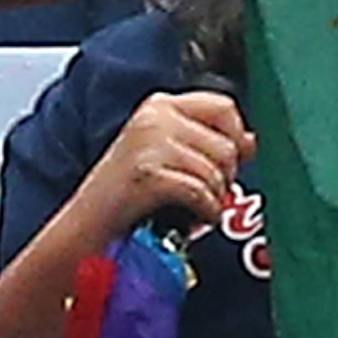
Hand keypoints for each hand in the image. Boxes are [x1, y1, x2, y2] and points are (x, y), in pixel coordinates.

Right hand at [78, 90, 251, 238]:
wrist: (84, 231)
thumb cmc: (125, 199)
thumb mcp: (165, 157)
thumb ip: (206, 144)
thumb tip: (253, 142)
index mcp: (159, 106)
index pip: (224, 107)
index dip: (237, 138)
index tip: (229, 164)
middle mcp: (154, 117)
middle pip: (227, 145)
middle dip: (224, 178)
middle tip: (202, 195)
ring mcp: (148, 143)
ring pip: (216, 171)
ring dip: (213, 199)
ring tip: (191, 209)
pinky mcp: (147, 174)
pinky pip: (201, 193)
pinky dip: (204, 214)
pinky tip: (192, 221)